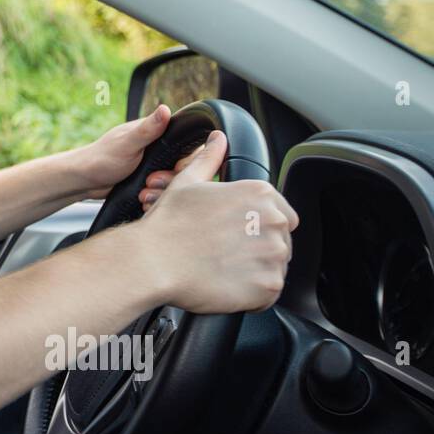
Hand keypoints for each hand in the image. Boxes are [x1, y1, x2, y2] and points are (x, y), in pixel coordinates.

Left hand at [77, 104, 196, 202]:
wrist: (84, 181)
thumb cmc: (101, 158)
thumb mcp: (126, 144)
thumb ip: (148, 129)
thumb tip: (165, 109)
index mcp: (156, 133)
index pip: (187, 145)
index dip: (186, 160)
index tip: (175, 169)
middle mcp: (159, 149)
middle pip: (184, 167)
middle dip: (170, 179)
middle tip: (151, 181)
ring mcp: (155, 167)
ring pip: (174, 182)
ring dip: (161, 191)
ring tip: (144, 193)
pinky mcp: (150, 182)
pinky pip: (163, 192)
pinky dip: (155, 198)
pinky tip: (143, 200)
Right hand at [132, 130, 300, 314]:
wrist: (152, 262)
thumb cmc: (167, 224)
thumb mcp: (187, 183)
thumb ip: (209, 159)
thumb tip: (217, 139)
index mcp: (259, 194)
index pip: (281, 213)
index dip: (258, 226)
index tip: (238, 235)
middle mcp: (273, 221)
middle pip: (280, 240)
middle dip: (258, 248)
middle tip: (225, 255)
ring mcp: (273, 255)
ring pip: (275, 267)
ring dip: (255, 271)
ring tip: (223, 271)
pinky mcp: (268, 286)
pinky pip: (269, 293)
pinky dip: (252, 294)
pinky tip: (226, 286)